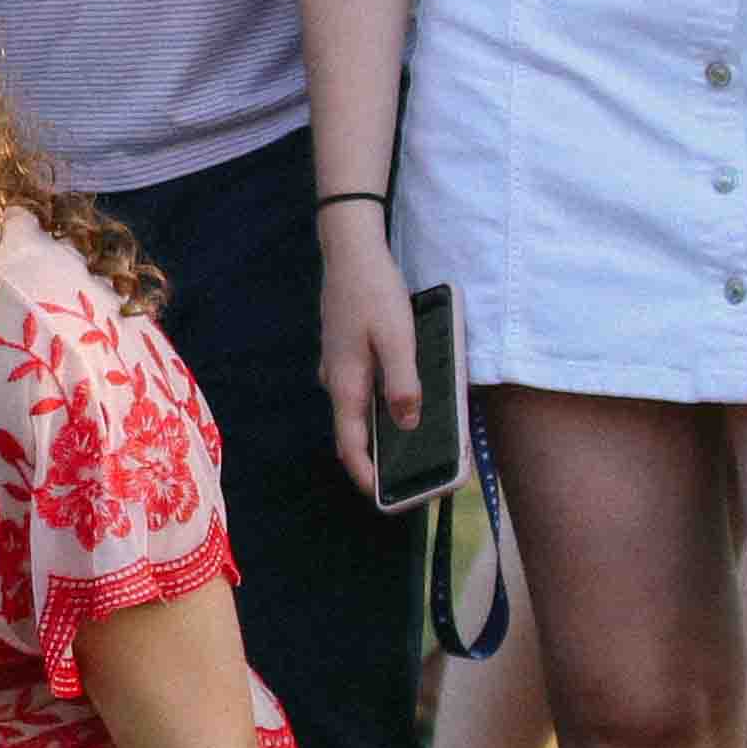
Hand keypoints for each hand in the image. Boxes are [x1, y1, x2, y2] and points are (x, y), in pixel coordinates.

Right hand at [315, 208, 420, 504]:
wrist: (349, 251)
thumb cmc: (373, 292)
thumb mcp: (397, 339)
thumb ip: (403, 384)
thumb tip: (407, 423)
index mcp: (346, 382)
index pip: (349, 442)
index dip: (364, 474)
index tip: (380, 497)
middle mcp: (336, 379)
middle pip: (353, 429)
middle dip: (376, 456)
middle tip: (405, 474)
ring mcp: (337, 364)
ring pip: (356, 408)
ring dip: (378, 428)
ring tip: (410, 441)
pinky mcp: (344, 350)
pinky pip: (359, 387)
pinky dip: (377, 402)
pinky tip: (399, 396)